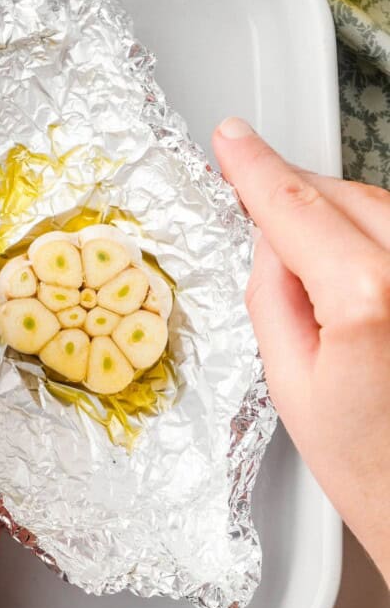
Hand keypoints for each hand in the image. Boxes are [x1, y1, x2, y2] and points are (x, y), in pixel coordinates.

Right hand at [213, 118, 389, 583]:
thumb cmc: (369, 466)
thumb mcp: (289, 382)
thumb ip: (273, 294)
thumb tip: (269, 238)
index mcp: (370, 299)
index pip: (296, 208)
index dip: (255, 168)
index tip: (232, 140)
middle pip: (343, 194)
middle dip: (294, 188)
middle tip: (254, 192)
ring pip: (381, 204)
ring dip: (334, 208)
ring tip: (302, 243)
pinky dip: (370, 228)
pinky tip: (347, 256)